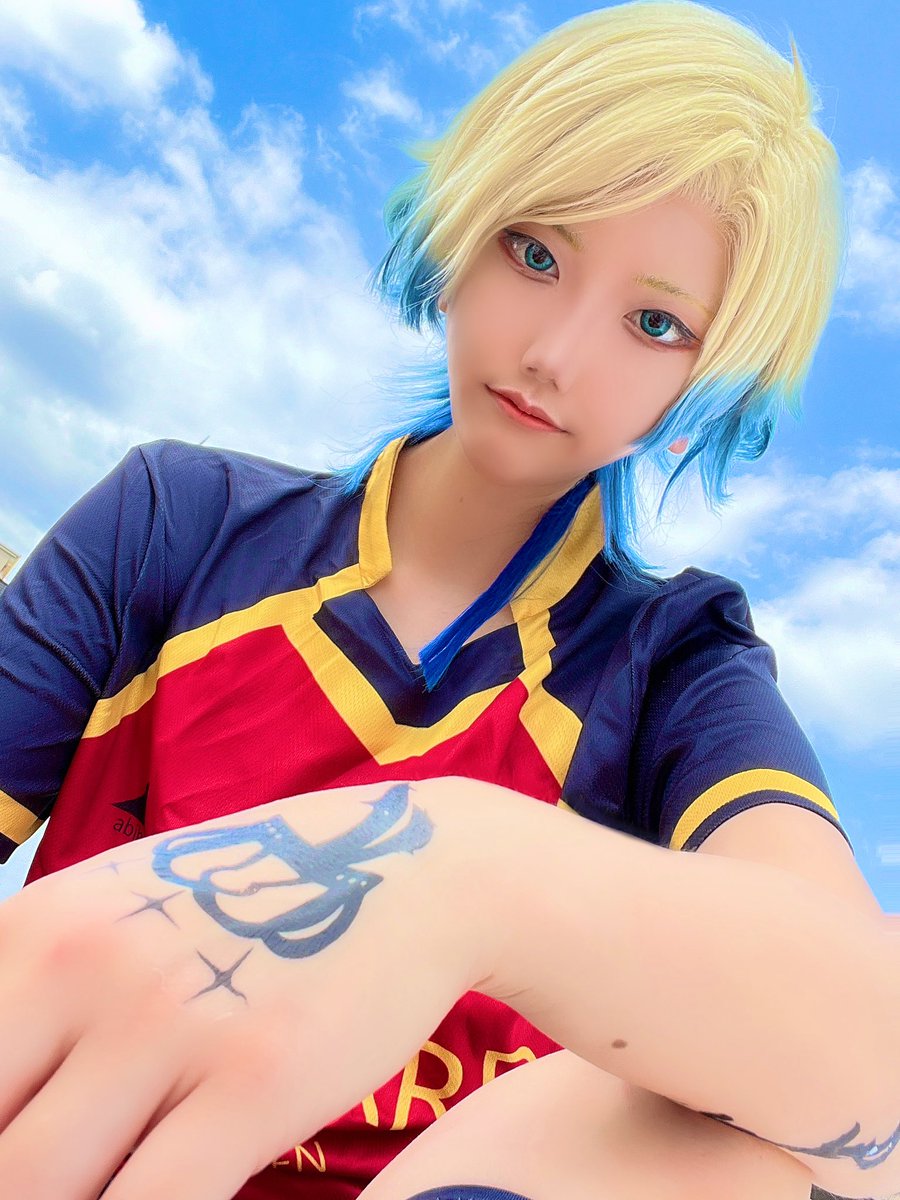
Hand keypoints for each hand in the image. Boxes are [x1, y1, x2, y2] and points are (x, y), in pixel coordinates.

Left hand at [0, 780, 483, 1198]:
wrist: (405, 868)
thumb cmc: (255, 902)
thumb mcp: (123, 913)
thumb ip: (37, 996)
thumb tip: (7, 1107)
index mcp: (37, 926)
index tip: (15, 1154)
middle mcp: (83, 968)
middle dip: (13, 1188)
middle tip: (58, 1189)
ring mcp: (170, 1023)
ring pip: (42, 1194)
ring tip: (107, 1193)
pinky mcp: (254, 1081)